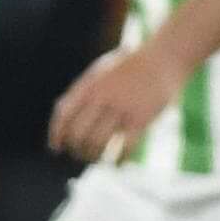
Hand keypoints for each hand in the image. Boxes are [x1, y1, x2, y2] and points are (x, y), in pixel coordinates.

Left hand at [48, 40, 190, 162]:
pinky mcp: (141, 119)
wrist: (163, 58)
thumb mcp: (102, 70)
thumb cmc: (130, 65)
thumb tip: (64, 112)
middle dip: (76, 149)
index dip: (56, 134)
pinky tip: (118, 162)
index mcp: (90, 85)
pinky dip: (118, 160)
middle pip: (78, 134)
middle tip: (81, 154)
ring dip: (94, 157)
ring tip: (97, 160)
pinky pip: (124, 148)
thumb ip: (84, 89)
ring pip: (97, 143)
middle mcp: (103, 97)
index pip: (64, 114)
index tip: (56, 148)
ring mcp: (122, 108)